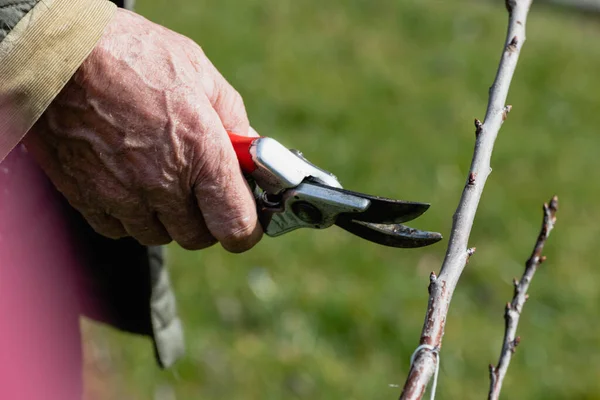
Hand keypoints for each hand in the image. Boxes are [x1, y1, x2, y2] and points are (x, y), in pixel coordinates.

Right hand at [24, 9, 261, 251]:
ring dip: (166, 216)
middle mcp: (163, 183)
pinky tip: (128, 179)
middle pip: (197, 236)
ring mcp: (121, 196)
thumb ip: (233, 120)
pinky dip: (129, 214)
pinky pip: (119, 229)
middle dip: (206, 217)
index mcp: (201, 152)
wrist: (57, 54)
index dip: (245, 229)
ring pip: (158, 235)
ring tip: (158, 173)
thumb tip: (251, 153)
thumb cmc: (133, 55)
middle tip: (200, 186)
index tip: (245, 220)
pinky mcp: (86, 199)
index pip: (236, 226)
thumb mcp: (199, 73)